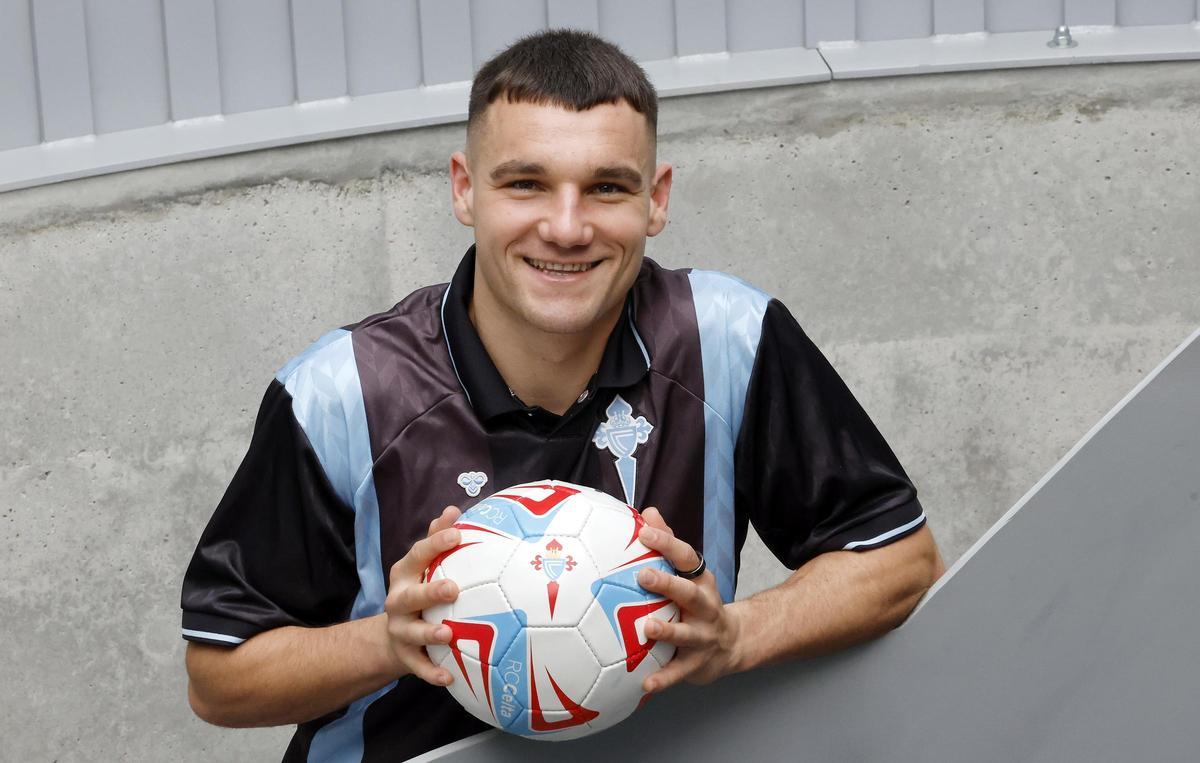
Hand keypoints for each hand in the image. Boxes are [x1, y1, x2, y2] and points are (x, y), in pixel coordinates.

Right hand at [383, 505, 461, 686]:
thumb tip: (453, 509)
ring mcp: (400, 630)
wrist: (393, 635)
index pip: (417, 555)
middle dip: (429, 592)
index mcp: (404, 574)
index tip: (457, 534)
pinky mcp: (406, 656)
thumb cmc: (419, 589)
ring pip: (411, 632)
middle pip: (410, 596)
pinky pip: (418, 666)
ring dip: (429, 633)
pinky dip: (431, 672)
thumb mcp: (424, 564)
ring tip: (448, 633)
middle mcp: (398, 601)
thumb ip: (437, 537)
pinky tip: (448, 677)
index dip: (436, 543)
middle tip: (453, 589)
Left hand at [635, 507, 744, 692]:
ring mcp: (703, 637)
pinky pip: (679, 672)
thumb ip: (668, 544)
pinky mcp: (697, 664)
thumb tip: (647, 513)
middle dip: (669, 584)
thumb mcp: (689, 573)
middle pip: (689, 593)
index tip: (644, 531)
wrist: (733, 644)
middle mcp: (705, 607)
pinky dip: (663, 679)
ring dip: (668, 632)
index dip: (666, 542)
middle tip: (644, 574)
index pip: (685, 557)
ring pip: (686, 635)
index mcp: (700, 581)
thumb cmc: (698, 603)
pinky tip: (645, 685)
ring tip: (648, 629)